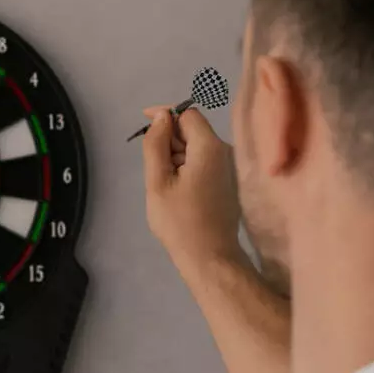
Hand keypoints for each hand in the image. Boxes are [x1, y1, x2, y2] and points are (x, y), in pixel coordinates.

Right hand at [141, 104, 246, 283]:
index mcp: (210, 147)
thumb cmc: (180, 222)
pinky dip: (187, 168)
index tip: (144, 122)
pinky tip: (177, 191)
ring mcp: (229, 169)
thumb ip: (156, 144)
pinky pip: (204, 164)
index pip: (187, 114)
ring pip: (197, 149)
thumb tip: (161, 117)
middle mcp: (225, 152)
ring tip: (163, 184)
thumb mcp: (158, 181)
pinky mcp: (228, 183)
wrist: (210, 258)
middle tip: (152, 165)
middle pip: (193, 130)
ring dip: (177, 156)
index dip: (165, 115)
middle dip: (170, 139)